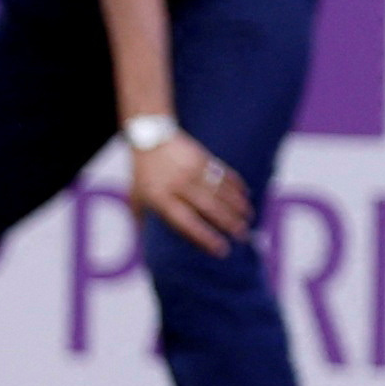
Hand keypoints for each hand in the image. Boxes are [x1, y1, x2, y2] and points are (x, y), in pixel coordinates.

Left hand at [124, 127, 251, 257]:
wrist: (149, 136)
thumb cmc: (142, 172)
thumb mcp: (135, 197)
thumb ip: (142, 221)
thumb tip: (146, 248)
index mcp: (161, 198)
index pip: (186, 222)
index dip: (205, 237)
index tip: (221, 250)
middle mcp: (179, 185)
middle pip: (210, 208)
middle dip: (229, 223)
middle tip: (243, 236)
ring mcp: (193, 170)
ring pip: (221, 192)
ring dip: (238, 207)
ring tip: (248, 219)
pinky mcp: (204, 158)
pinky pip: (225, 174)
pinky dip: (238, 186)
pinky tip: (246, 196)